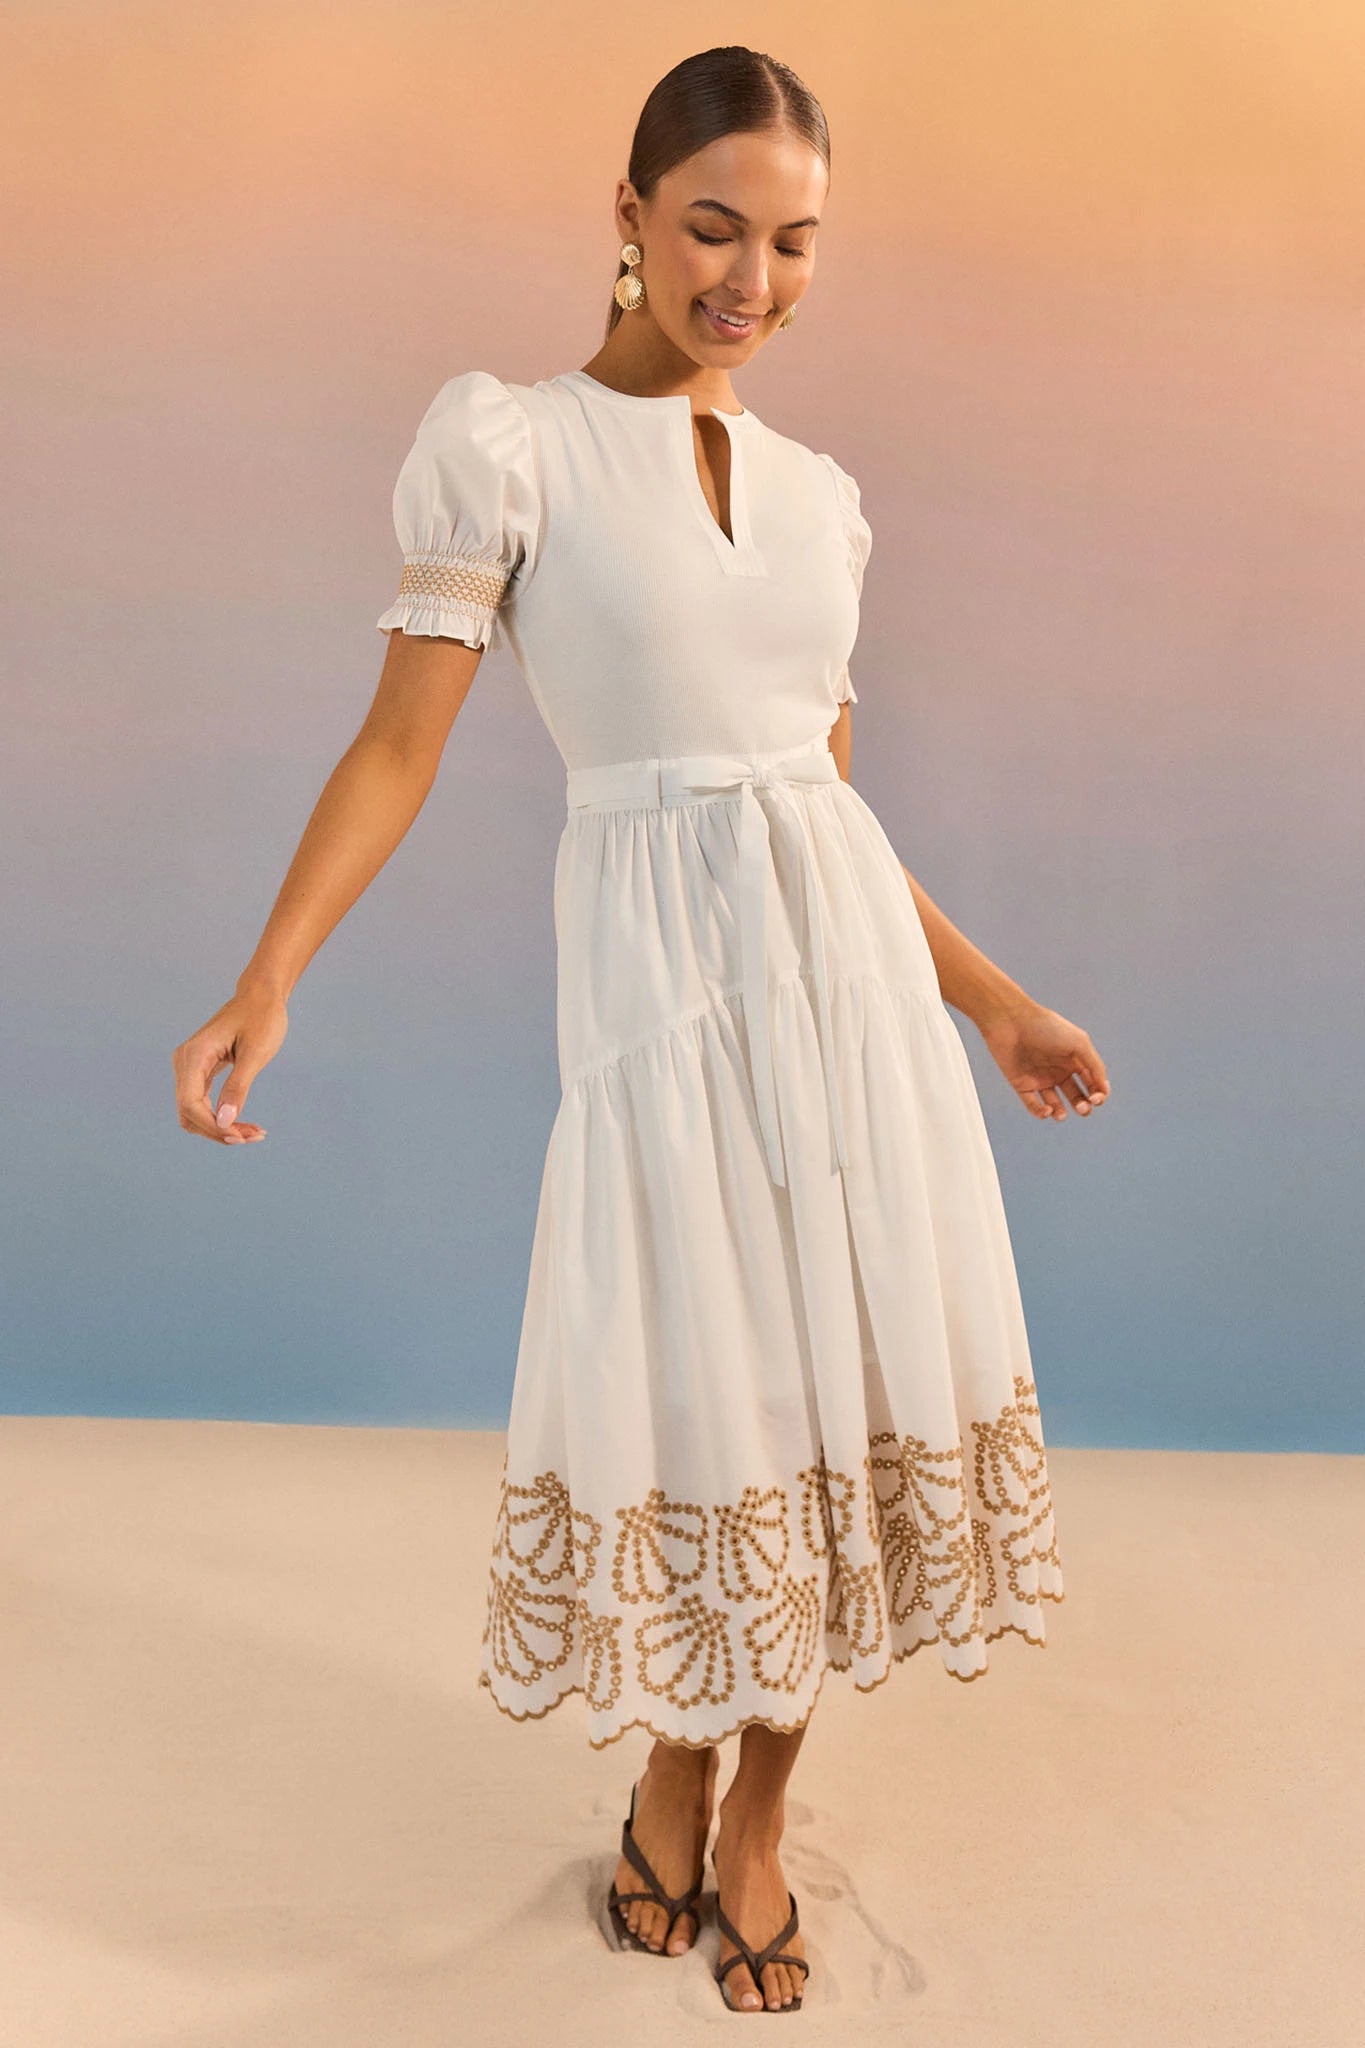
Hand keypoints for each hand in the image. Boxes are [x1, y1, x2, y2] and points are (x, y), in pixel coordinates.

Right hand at [172, 983, 287, 1144]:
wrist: (261, 996)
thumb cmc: (262, 1018)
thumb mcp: (255, 1053)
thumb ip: (238, 1087)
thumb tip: (225, 1122)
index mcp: (194, 1055)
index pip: (190, 1105)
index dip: (214, 1126)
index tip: (243, 1136)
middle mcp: (184, 1061)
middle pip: (189, 1113)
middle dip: (219, 1130)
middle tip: (255, 1135)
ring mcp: (188, 1067)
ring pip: (193, 1113)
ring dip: (220, 1127)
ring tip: (253, 1132)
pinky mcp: (198, 1071)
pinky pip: (201, 1103)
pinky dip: (220, 1117)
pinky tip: (244, 1124)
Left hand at [978, 997, 1109, 1122]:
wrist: (1011, 1022)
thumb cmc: (1047, 1027)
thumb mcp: (1079, 1043)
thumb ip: (1095, 1066)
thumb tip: (1104, 1090)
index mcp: (1074, 1060)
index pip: (1092, 1083)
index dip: (1098, 1094)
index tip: (1096, 1097)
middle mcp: (1059, 1070)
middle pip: (1076, 1096)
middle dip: (1083, 1106)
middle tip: (1083, 1107)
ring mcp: (1040, 1078)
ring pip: (1055, 1104)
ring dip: (1061, 1113)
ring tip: (1061, 1114)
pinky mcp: (1022, 1084)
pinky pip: (1033, 1105)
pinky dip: (1041, 1112)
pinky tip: (1047, 1110)